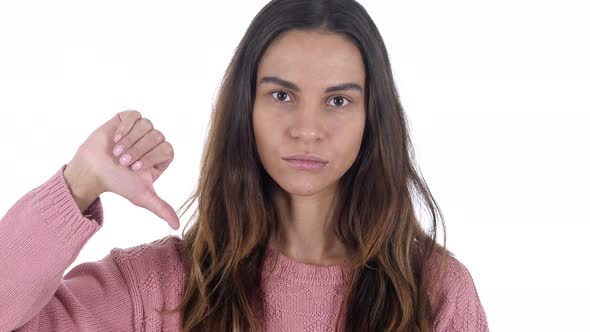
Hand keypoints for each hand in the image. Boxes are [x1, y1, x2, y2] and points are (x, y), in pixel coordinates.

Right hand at [65, 110, 179, 228]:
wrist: (92, 170)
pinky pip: (135, 115)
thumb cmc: (118, 183)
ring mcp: (142, 129)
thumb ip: (161, 208)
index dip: (150, 157)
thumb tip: (177, 226)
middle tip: (123, 161)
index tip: (134, 168)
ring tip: (117, 152)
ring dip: (130, 140)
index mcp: (162, 157)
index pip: (167, 149)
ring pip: (147, 125)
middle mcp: (154, 141)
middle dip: (138, 150)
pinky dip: (125, 126)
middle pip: (157, 136)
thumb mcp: (142, 196)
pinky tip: (116, 137)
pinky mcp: (128, 118)